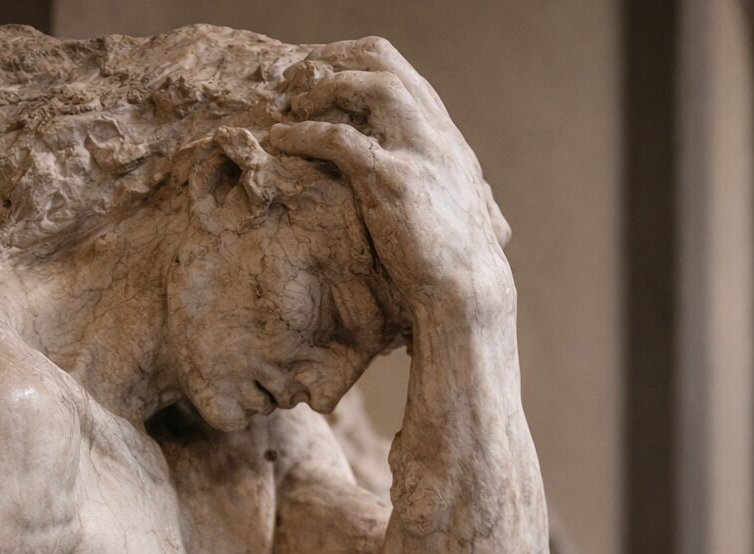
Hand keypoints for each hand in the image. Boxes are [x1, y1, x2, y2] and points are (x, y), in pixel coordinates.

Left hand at [269, 38, 513, 317]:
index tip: (324, 73)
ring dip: (325, 87)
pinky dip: (305, 134)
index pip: (404, 76)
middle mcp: (437, 134)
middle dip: (336, 58)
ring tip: (292, 104)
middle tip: (298, 75)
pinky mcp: (395, 181)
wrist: (469, 295)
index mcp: (447, 139)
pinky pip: (341, 139)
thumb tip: (473, 199)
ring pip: (372, 85)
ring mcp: (419, 153)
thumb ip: (454, 191)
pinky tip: (280, 141)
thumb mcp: (463, 213)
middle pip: (386, 62)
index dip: (358, 65)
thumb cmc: (459, 266)